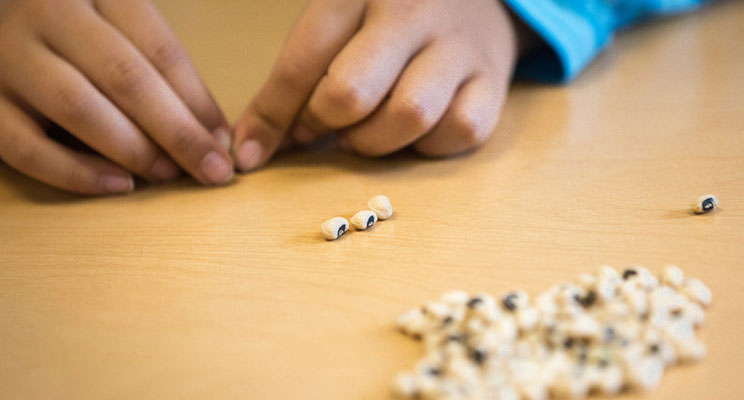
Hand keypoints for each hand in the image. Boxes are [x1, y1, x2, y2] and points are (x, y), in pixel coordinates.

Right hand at [0, 0, 233, 194]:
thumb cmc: (61, 49)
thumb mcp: (110, 41)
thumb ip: (159, 80)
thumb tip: (217, 138)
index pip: (158, 48)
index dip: (198, 100)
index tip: (226, 142)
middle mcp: (48, 16)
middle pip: (125, 77)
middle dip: (178, 130)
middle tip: (212, 171)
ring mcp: (7, 59)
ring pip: (79, 108)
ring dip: (134, 149)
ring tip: (169, 175)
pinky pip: (32, 149)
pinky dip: (79, 173)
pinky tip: (119, 186)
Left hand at [232, 0, 520, 170]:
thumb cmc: (389, 16)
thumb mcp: (339, 20)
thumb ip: (298, 74)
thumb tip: (253, 146)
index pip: (301, 61)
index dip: (269, 117)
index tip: (251, 153)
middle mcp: (411, 10)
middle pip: (351, 92)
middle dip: (324, 125)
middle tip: (323, 127)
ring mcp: (458, 44)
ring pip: (408, 116)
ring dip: (375, 142)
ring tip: (366, 131)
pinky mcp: (493, 79)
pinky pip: (458, 132)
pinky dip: (430, 146)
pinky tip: (415, 132)